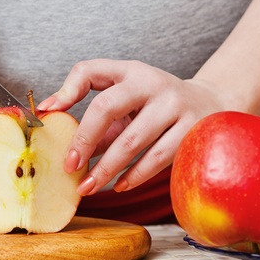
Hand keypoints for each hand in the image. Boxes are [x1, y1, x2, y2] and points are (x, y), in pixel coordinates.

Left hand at [37, 59, 232, 195]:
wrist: (210, 103)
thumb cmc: (156, 102)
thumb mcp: (127, 92)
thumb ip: (91, 104)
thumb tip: (51, 115)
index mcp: (131, 72)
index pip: (90, 72)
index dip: (67, 91)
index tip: (49, 117)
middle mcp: (153, 84)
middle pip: (107, 108)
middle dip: (84, 140)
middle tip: (69, 167)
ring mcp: (175, 107)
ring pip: (133, 141)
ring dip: (106, 169)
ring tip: (88, 187)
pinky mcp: (192, 131)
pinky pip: (157, 159)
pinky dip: (134, 176)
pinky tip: (119, 186)